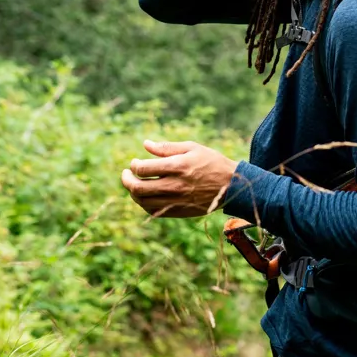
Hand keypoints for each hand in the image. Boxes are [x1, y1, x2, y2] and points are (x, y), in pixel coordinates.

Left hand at [121, 139, 237, 218]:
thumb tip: (146, 144)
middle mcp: (174, 185)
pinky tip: (146, 196)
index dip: (134, 165)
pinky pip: (153, 211)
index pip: (143, 169)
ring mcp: (176, 201)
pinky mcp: (178, 212)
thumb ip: (167, 147)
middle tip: (126, 174)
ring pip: (143, 202)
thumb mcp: (192, 148)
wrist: (231, 185)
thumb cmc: (211, 162)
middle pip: (138, 188)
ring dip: (133, 193)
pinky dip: (144, 204)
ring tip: (134, 185)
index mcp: (177, 167)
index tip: (135, 163)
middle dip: (127, 180)